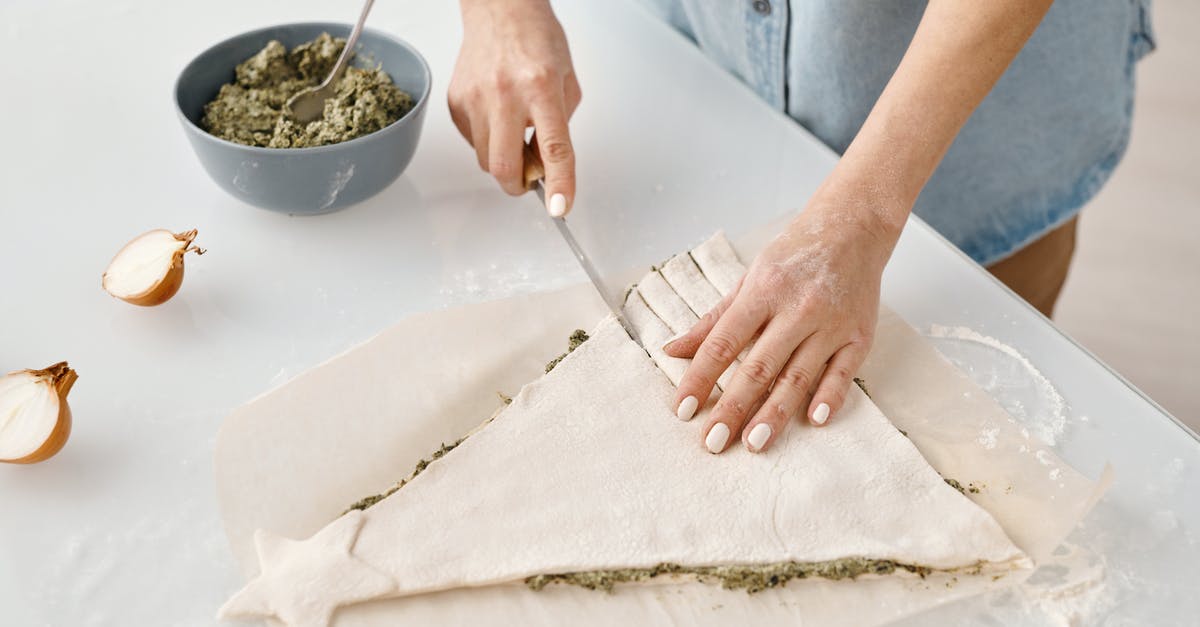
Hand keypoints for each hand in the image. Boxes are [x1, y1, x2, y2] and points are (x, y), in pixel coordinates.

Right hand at [448, 0, 581, 215]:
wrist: (500, 9)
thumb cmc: (537, 40)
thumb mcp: (566, 81)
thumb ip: (560, 127)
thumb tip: (546, 167)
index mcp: (540, 87)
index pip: (554, 147)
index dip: (559, 183)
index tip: (560, 208)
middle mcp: (505, 93)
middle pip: (504, 166)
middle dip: (518, 185)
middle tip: (530, 176)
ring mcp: (475, 98)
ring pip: (486, 160)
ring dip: (504, 160)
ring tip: (516, 134)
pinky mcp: (456, 101)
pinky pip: (473, 142)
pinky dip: (488, 140)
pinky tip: (498, 116)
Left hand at [664, 202, 897, 453]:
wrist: (852, 228)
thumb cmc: (793, 256)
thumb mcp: (748, 279)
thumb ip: (712, 320)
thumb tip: (671, 351)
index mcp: (762, 292)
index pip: (723, 343)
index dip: (700, 378)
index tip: (683, 410)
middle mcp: (797, 309)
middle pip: (759, 366)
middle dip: (733, 407)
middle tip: (713, 443)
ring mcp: (831, 324)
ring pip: (798, 375)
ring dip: (775, 413)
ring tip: (755, 444)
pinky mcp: (860, 335)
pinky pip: (844, 372)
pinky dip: (830, 396)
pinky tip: (814, 421)